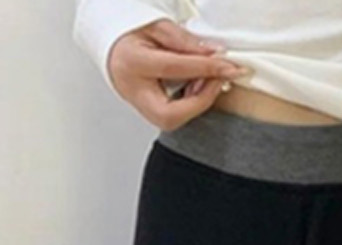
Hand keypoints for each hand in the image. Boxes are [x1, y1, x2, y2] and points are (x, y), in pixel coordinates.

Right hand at [107, 20, 246, 129]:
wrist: (114, 44)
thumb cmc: (131, 33)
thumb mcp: (157, 26)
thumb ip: (184, 41)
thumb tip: (212, 54)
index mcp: (132, 62)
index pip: (173, 68)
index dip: (204, 68)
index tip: (227, 66)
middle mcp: (133, 90)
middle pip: (170, 114)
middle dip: (199, 101)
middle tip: (217, 79)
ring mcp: (139, 104)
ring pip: (172, 120)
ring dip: (197, 101)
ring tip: (207, 77)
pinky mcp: (148, 111)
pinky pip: (173, 116)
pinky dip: (191, 102)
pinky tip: (197, 84)